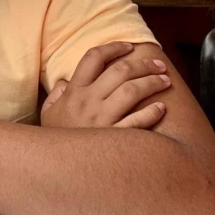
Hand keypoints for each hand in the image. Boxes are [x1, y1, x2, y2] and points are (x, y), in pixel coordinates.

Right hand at [41, 42, 169, 129]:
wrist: (54, 167)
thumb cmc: (56, 139)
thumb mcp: (48, 112)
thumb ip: (57, 93)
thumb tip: (66, 82)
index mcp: (74, 91)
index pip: (94, 58)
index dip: (113, 48)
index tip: (128, 46)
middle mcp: (89, 101)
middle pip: (120, 71)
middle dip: (143, 64)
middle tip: (158, 64)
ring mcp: (102, 120)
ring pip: (132, 91)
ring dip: (152, 82)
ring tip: (165, 81)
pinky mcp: (114, 139)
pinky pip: (137, 122)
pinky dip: (152, 113)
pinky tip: (162, 108)